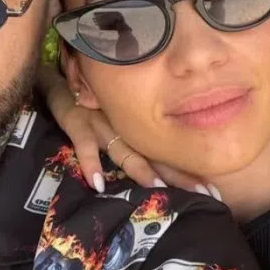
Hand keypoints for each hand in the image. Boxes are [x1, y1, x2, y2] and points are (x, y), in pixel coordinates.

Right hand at [40, 67, 218, 198]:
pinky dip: (89, 161)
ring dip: (140, 169)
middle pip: (154, 155)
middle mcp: (123, 126)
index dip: (187, 173)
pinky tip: (97, 183)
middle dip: (177, 176)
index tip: (212, 191)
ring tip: (157, 188)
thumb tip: (162, 176)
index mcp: (135, 128)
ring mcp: (101, 123)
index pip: (167, 153)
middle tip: (202, 195)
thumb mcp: (114, 117)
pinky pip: (83, 142)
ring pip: (124, 150)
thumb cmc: (89, 99)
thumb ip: (133, 141)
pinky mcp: (76, 119)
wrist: (57, 74)